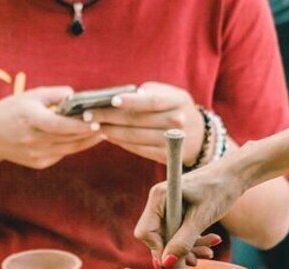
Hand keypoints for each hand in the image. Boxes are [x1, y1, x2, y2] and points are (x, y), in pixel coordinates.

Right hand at [0, 86, 103, 169]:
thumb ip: (54, 94)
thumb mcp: (29, 96)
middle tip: (107, 124)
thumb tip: (76, 96)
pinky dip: (73, 146)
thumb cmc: (11, 111)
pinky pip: (61, 154)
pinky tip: (84, 139)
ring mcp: (36, 154)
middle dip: (89, 132)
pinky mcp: (39, 163)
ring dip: (86, 141)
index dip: (79, 125)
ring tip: (102, 132)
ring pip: (69, 149)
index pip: (59, 125)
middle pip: (68, 138)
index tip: (96, 121)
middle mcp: (33, 139)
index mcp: (30, 119)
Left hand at [89, 82, 203, 164]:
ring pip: (134, 136)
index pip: (151, 101)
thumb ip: (149, 92)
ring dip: (111, 131)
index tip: (111, 101)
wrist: (198, 136)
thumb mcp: (170, 95)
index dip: (131, 101)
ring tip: (95, 125)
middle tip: (89, 114)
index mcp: (177, 101)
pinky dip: (121, 142)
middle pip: (137, 120)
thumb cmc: (175, 109)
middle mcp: (176, 121)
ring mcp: (171, 141)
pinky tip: (109, 136)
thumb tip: (118, 97)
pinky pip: (138, 149)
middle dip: (109, 117)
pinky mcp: (165, 155)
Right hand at [134, 160, 246, 267]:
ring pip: (170, 238)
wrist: (236, 174)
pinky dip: (194, 240)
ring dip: (189, 248)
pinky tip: (212, 240)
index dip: (157, 250)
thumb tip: (166, 264)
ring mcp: (168, 207)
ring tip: (210, 251)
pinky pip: (180, 232)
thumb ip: (182, 242)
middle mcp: (159, 201)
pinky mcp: (178, 212)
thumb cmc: (219, 189)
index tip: (175, 262)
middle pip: (158, 237)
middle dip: (177, 251)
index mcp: (159, 197)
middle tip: (197, 260)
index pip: (145, 232)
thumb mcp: (201, 218)